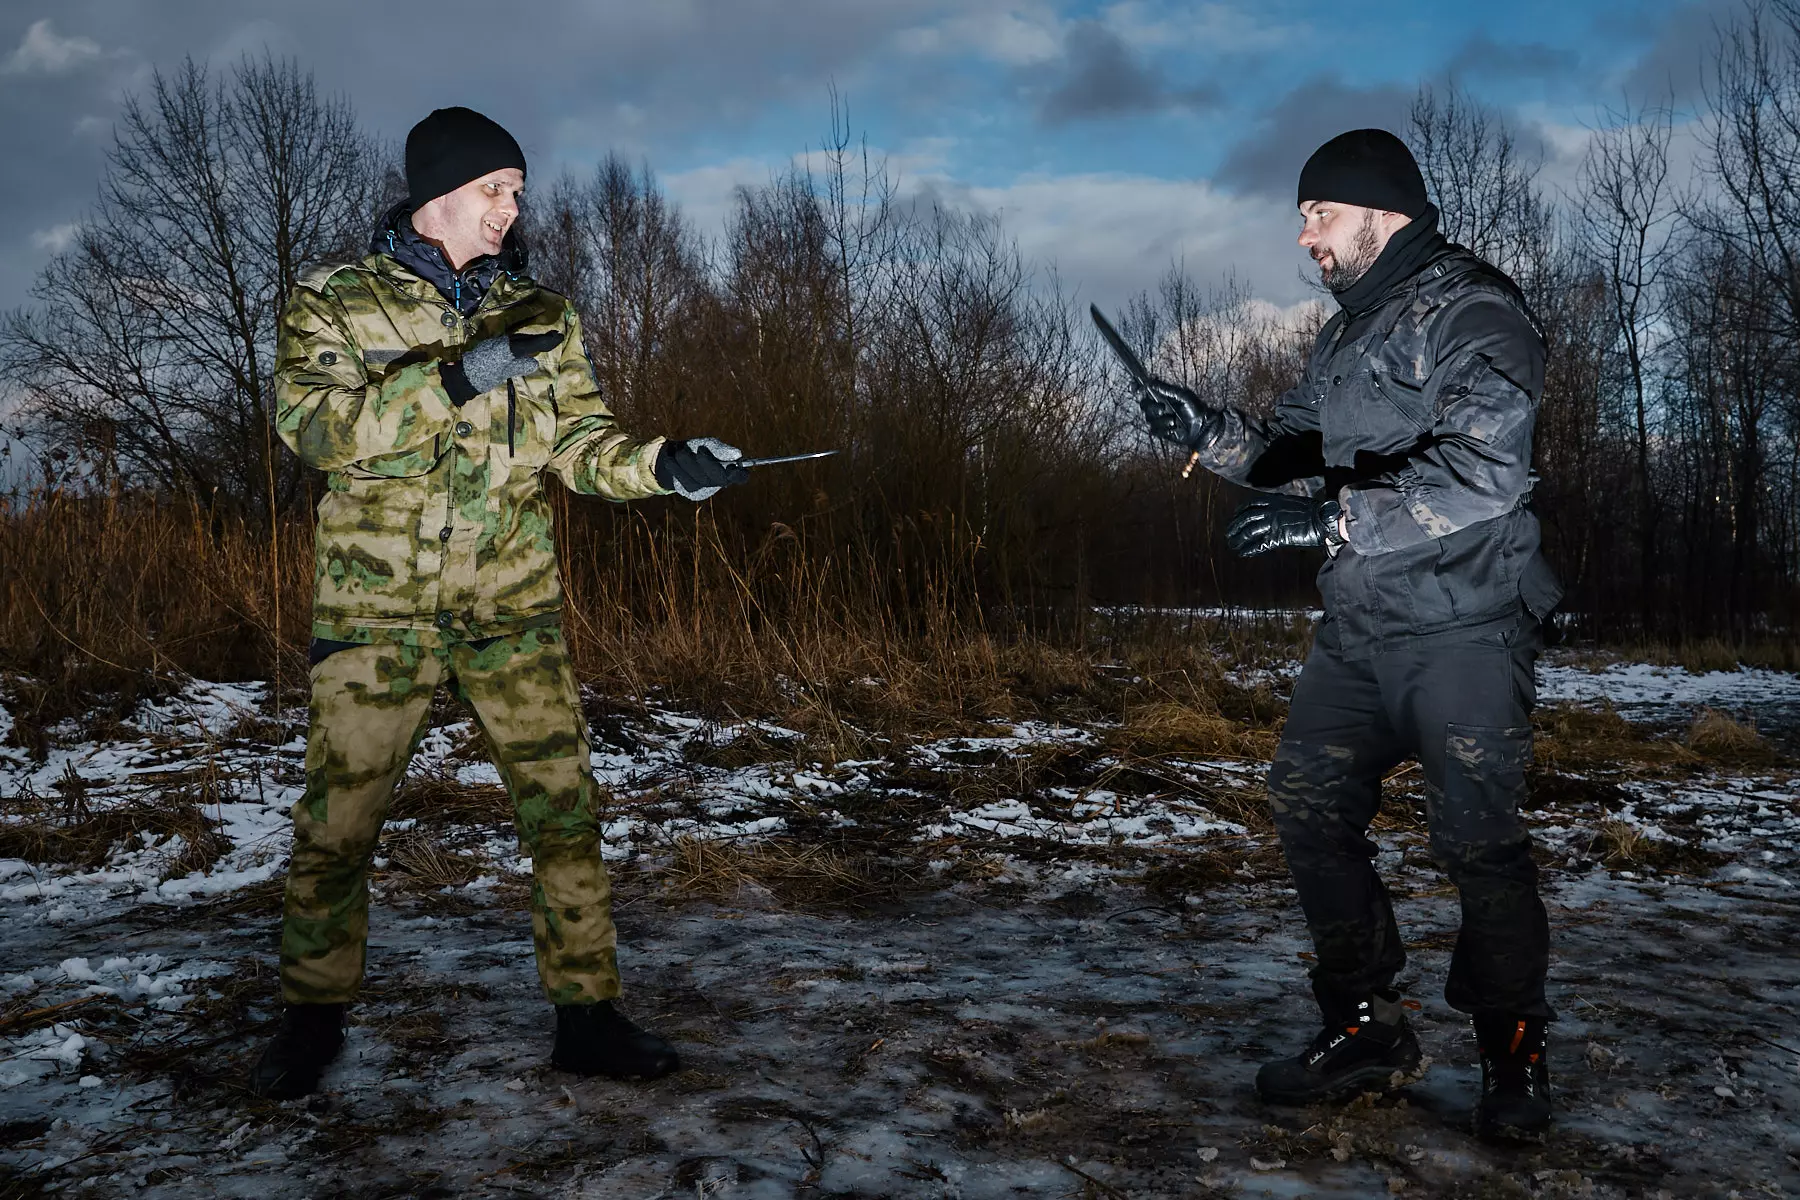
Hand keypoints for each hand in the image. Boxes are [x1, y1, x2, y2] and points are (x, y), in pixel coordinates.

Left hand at [443, 330, 561, 404]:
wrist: (461, 377)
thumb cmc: (481, 378)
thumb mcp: (502, 373)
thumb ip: (518, 366)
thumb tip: (534, 362)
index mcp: (509, 349)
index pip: (532, 344)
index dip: (546, 342)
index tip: (559, 337)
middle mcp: (504, 342)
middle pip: (526, 339)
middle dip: (541, 339)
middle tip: (556, 336)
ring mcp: (497, 343)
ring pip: (519, 339)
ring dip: (532, 340)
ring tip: (546, 341)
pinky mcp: (492, 346)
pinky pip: (512, 342)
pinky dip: (523, 343)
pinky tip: (527, 347)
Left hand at [654, 436, 747, 499]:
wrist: (675, 455)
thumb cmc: (698, 448)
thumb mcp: (709, 444)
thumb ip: (721, 450)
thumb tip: (737, 455)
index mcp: (730, 470)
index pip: (741, 477)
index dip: (740, 475)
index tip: (735, 467)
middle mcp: (720, 482)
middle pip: (720, 479)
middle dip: (709, 464)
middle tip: (700, 451)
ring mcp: (706, 490)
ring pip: (700, 479)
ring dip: (688, 462)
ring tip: (680, 452)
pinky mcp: (692, 493)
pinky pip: (686, 481)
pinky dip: (677, 468)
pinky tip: (670, 460)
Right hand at [1138, 377, 1221, 448]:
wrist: (1202, 427)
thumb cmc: (1195, 409)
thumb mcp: (1182, 396)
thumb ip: (1166, 389)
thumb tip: (1150, 381)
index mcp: (1162, 396)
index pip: (1145, 391)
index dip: (1138, 389)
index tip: (1137, 388)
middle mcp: (1158, 407)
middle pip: (1144, 405)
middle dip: (1152, 407)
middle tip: (1163, 408)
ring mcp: (1159, 420)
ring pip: (1149, 419)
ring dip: (1162, 420)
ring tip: (1174, 420)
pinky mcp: (1161, 432)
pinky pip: (1154, 430)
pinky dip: (1164, 429)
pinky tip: (1174, 428)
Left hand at [1225, 494, 1343, 556]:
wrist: (1324, 518)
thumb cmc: (1313, 511)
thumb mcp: (1292, 503)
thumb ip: (1280, 507)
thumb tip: (1274, 512)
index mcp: (1274, 501)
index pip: (1250, 505)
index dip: (1239, 512)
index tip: (1234, 517)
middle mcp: (1270, 511)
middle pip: (1245, 518)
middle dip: (1234, 527)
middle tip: (1228, 534)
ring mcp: (1273, 524)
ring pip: (1249, 531)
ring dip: (1238, 539)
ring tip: (1232, 545)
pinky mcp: (1278, 537)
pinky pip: (1260, 544)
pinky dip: (1249, 549)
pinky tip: (1243, 553)